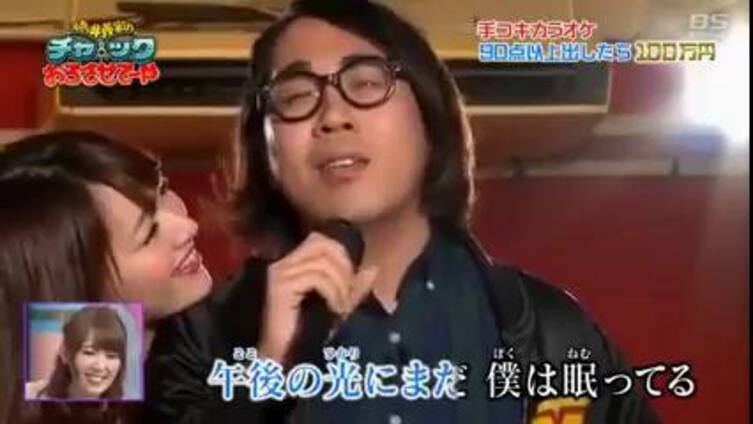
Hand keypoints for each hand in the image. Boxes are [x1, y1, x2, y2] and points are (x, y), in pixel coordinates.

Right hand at [257, 232, 377, 363]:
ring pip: (323, 262)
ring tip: (341, 306)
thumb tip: (373, 269)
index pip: (320, 241)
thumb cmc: (305, 337)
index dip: (342, 257)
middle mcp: (283, 264)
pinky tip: (335, 309)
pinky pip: (317, 277)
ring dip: (341, 284)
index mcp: (292, 265)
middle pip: (323, 244)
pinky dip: (333, 292)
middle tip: (347, 294)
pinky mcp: (280, 288)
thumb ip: (353, 289)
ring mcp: (280, 274)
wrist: (279, 361)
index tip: (349, 285)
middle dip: (343, 266)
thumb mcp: (335, 308)